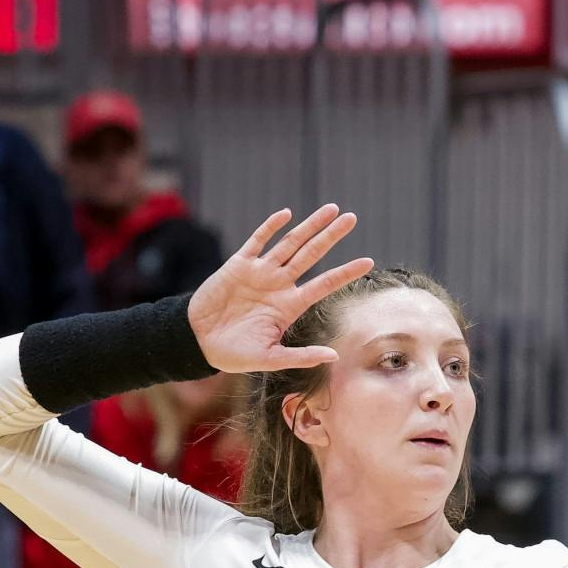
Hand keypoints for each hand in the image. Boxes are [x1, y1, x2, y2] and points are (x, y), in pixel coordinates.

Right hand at [188, 206, 375, 372]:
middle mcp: (280, 285)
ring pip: (290, 243)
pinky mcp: (238, 265)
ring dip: (310, 226)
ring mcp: (260, 272)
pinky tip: (286, 214)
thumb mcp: (270, 358)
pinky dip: (271, 227)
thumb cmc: (234, 353)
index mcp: (290, 305)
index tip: (368, 262)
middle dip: (331, 236)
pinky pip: (257, 241)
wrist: (198, 341)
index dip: (345, 272)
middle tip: (352, 218)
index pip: (324, 284)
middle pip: (312, 254)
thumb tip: (334, 356)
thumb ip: (301, 356)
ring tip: (332, 209)